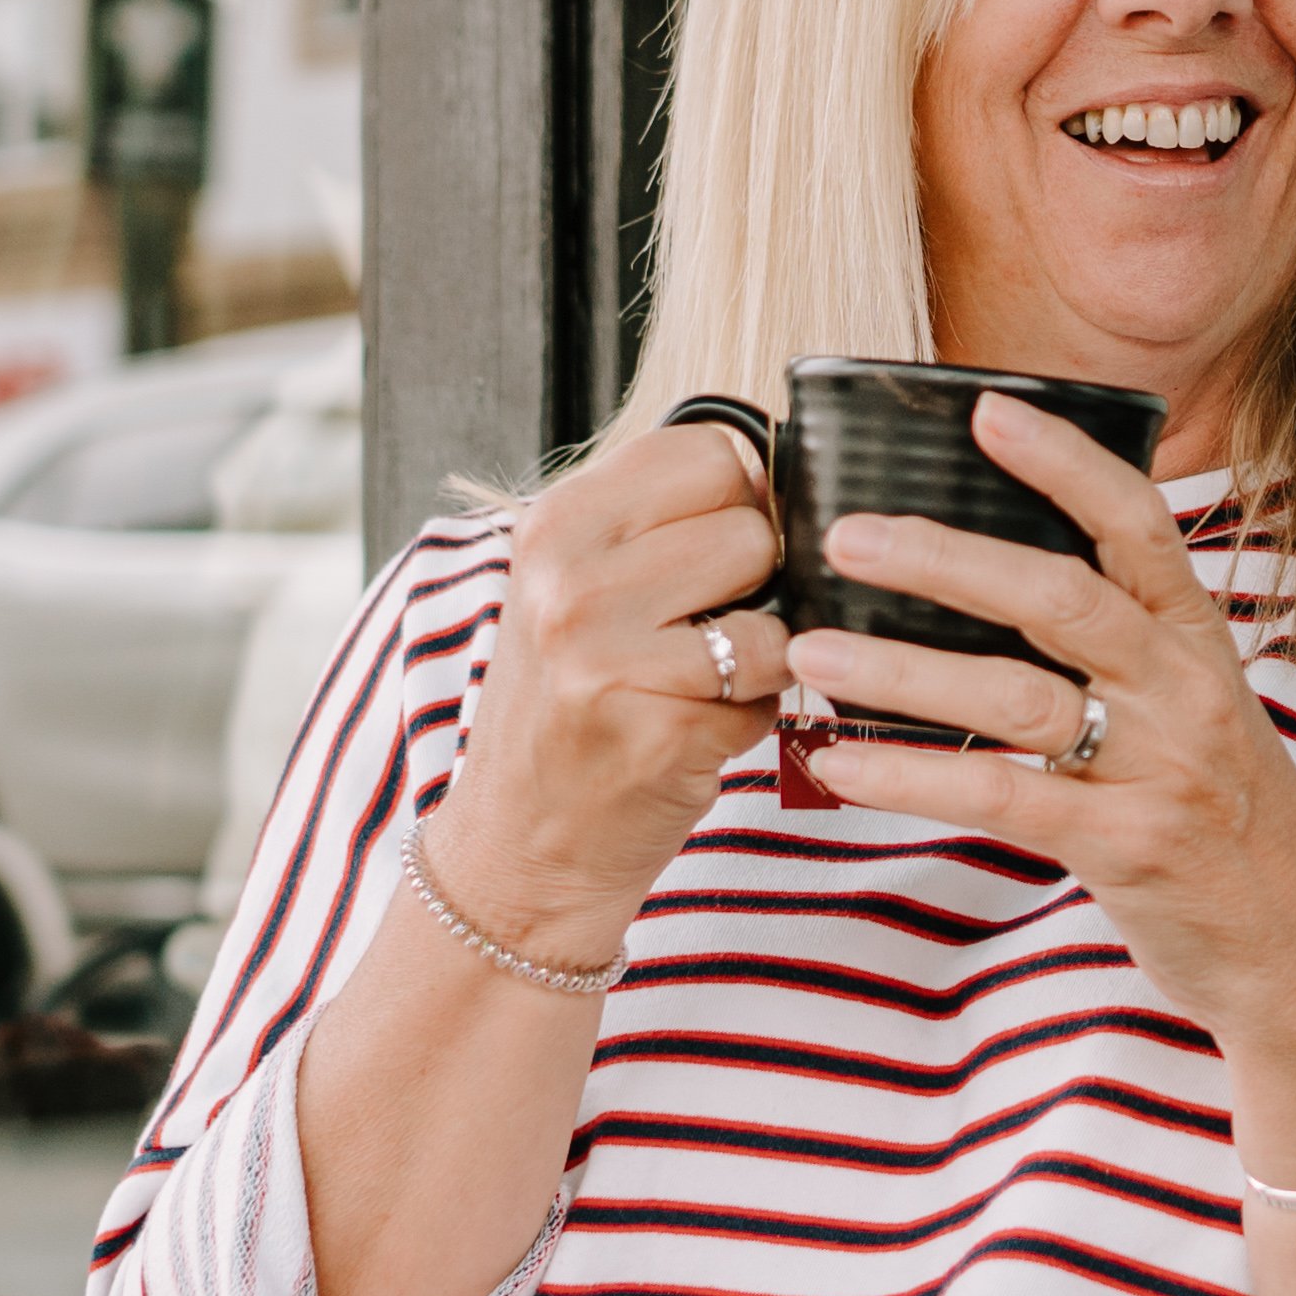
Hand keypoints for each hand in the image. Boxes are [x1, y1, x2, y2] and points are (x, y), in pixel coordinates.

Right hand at [438, 423, 789, 933]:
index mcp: (555, 526)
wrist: (519, 845)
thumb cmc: (568, 704)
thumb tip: (776, 474)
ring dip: (761, 655)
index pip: (707, 451)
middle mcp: (571, 584)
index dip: (739, 498)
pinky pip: (768, 693)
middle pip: (751, 528)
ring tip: (701, 682)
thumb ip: (653, 524)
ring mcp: (610, 660)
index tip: (719, 546)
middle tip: (704, 629)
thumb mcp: (574, 588)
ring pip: (772, 615)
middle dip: (756, 582)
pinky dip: (753, 716)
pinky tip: (696, 730)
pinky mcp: (659, 732)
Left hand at [785, 396, 1295, 1027]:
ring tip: (815, 647)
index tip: (984, 408)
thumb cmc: (1228, 825)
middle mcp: (1184, 691)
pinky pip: (1002, 797)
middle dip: (947, 558)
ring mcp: (1161, 768)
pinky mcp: (1127, 847)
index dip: (1064, 461)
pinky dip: (912, 775)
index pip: (1136, 523)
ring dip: (903, 667)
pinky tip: (841, 761)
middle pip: (1060, 595)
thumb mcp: (1197, 714)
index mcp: (1198, 643)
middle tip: (847, 534)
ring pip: (1017, 695)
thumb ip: (1123, 651)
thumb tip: (1003, 588)